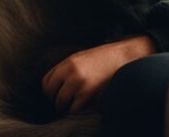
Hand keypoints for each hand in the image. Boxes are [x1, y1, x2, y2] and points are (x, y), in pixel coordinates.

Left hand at [42, 35, 156, 113]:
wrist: (122, 57)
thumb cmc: (102, 58)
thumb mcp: (80, 57)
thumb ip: (67, 68)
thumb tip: (56, 82)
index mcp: (67, 62)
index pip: (46, 80)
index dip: (48, 90)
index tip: (53, 94)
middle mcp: (70, 71)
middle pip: (50, 92)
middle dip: (54, 100)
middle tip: (60, 103)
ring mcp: (79, 82)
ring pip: (61, 101)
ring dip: (64, 107)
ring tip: (69, 107)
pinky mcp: (89, 92)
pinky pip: (74, 107)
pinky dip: (75, 110)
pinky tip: (80, 107)